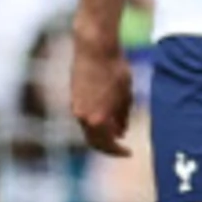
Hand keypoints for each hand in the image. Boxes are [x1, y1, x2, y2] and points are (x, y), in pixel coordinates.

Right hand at [70, 27, 134, 156]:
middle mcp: (82, 116)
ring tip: (117, 134)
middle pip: (93, 141)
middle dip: (107, 148)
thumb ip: (122, 116)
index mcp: (97, 118)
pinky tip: (107, 120)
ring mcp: (75, 107)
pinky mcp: (72, 97)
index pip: (106, 144)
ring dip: (101, 135)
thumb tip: (121, 132)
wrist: (94, 48)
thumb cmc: (115, 69)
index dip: (118, 151)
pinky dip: (95, 124)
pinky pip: (83, 118)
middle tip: (121, 149)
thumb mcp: (126, 94)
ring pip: (87, 130)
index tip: (129, 153)